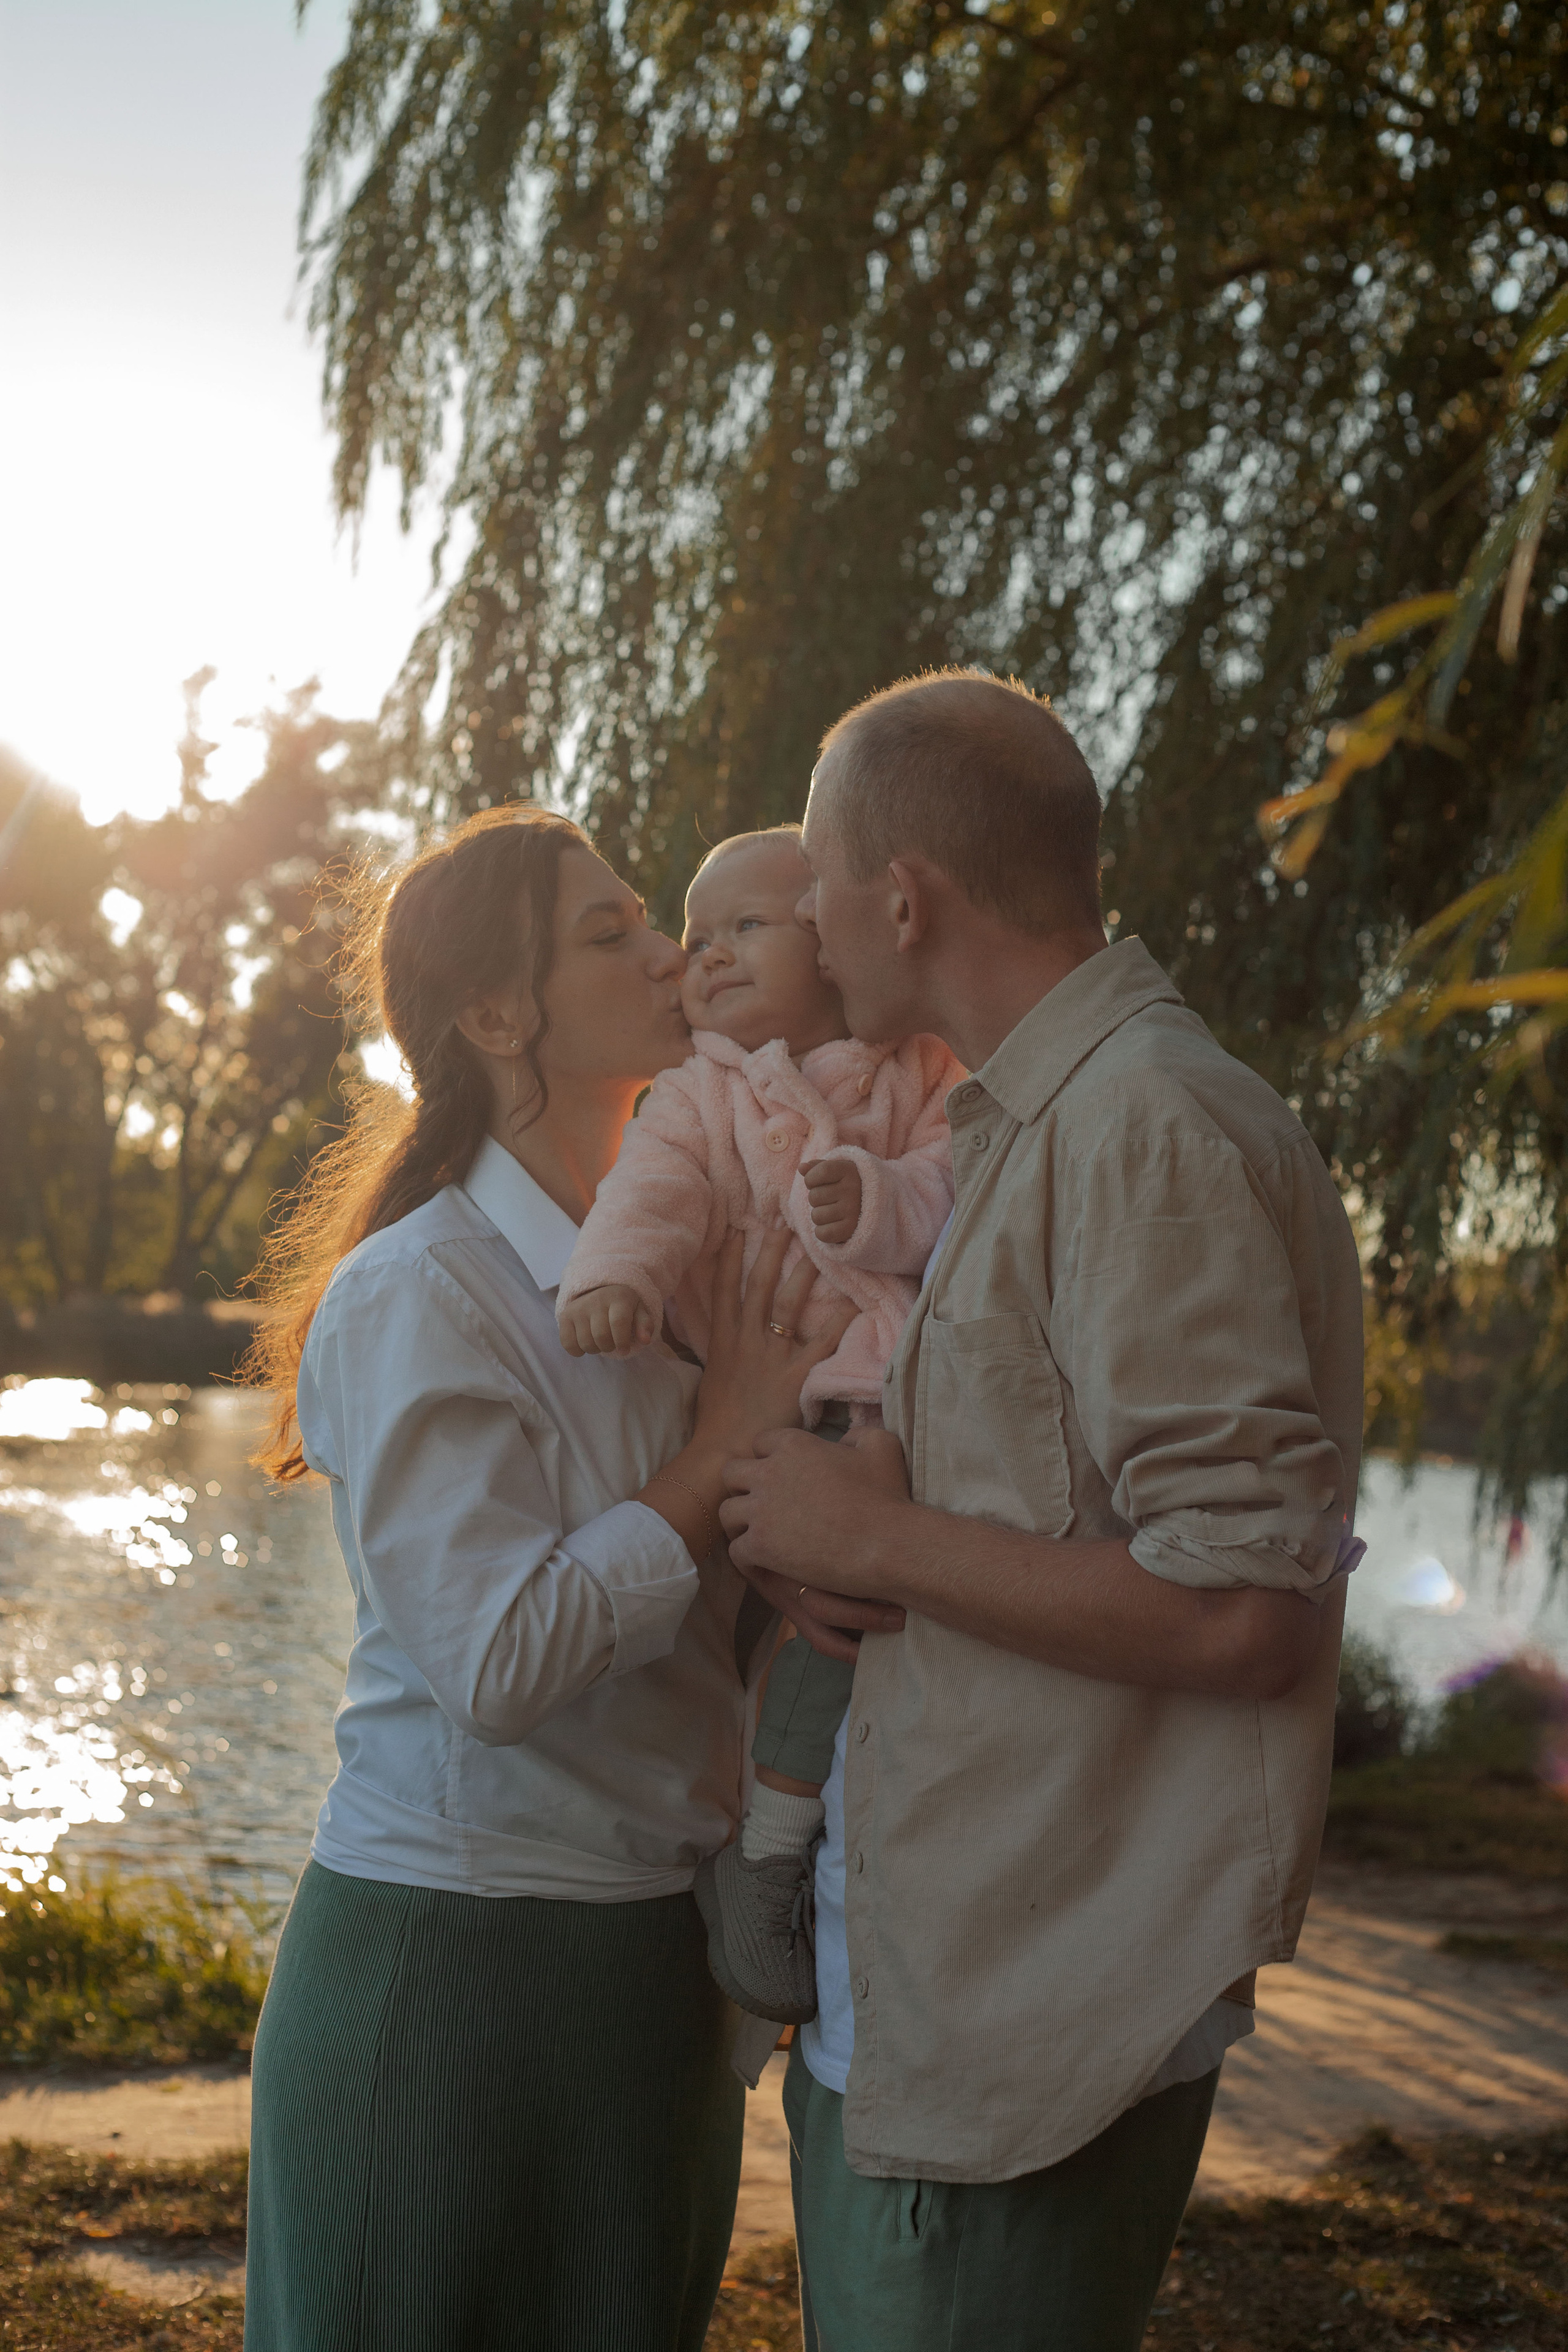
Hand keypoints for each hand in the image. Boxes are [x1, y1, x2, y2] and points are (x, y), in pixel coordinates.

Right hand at [559, 1283, 653, 1357]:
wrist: (599, 1291)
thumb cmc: (623, 1307)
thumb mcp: (639, 1311)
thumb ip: (645, 1325)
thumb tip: (645, 1340)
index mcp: (618, 1297)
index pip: (618, 1322)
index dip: (622, 1341)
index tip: (625, 1350)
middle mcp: (596, 1300)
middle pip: (601, 1336)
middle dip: (609, 1347)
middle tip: (612, 1343)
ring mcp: (578, 1308)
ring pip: (586, 1343)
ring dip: (596, 1349)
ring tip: (600, 1341)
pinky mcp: (565, 1316)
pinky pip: (568, 1344)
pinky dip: (578, 1351)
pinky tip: (585, 1342)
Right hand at [690, 1228, 855, 1463]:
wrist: (723, 1452)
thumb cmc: (716, 1420)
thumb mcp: (712, 1376)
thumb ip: (724, 1351)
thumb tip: (728, 1334)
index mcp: (723, 1341)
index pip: (724, 1290)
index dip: (730, 1258)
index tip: (736, 1230)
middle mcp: (746, 1341)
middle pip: (758, 1287)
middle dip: (771, 1254)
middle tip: (785, 1225)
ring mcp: (771, 1357)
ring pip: (787, 1305)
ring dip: (802, 1274)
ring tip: (817, 1249)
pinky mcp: (795, 1377)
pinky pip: (821, 1343)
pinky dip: (837, 1322)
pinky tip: (852, 1302)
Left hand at [720, 1426, 914, 1655]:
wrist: (888, 1545)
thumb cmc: (888, 1496)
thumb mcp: (882, 1446)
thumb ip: (857, 1433)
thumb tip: (843, 1439)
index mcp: (793, 1445)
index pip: (760, 1443)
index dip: (769, 1459)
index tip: (783, 1478)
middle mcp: (770, 1473)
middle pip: (732, 1473)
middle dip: (744, 1487)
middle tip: (763, 1505)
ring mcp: (762, 1511)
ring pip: (726, 1512)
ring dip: (741, 1523)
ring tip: (758, 1534)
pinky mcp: (761, 1546)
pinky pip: (736, 1550)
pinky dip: (748, 1557)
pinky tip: (765, 1562)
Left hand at [802, 1157, 861, 1245]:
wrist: (876, 1206)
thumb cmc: (849, 1185)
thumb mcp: (838, 1171)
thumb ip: (818, 1167)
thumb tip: (801, 1168)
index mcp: (848, 1170)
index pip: (814, 1176)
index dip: (810, 1180)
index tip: (820, 1182)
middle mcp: (852, 1189)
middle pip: (813, 1197)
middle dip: (817, 1200)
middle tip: (832, 1199)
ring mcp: (853, 1210)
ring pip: (816, 1216)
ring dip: (820, 1216)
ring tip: (834, 1212)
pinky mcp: (851, 1230)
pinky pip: (822, 1234)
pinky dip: (823, 1232)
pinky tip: (833, 1225)